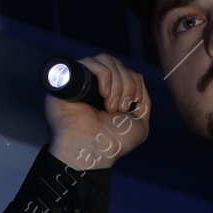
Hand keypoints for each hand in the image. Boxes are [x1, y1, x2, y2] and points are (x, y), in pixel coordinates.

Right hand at [46, 53, 150, 169]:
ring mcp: (82, 81)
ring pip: (107, 60)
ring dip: (117, 82)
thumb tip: (138, 78)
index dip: (134, 83)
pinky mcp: (68, 80)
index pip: (127, 71)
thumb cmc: (113, 143)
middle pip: (118, 65)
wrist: (91, 151)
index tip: (131, 106)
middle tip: (120, 109)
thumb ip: (144, 101)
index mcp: (111, 93)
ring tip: (110, 105)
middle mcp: (95, 85)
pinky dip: (104, 76)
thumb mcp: (140, 123)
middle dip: (126, 86)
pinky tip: (103, 94)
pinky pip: (90, 62)